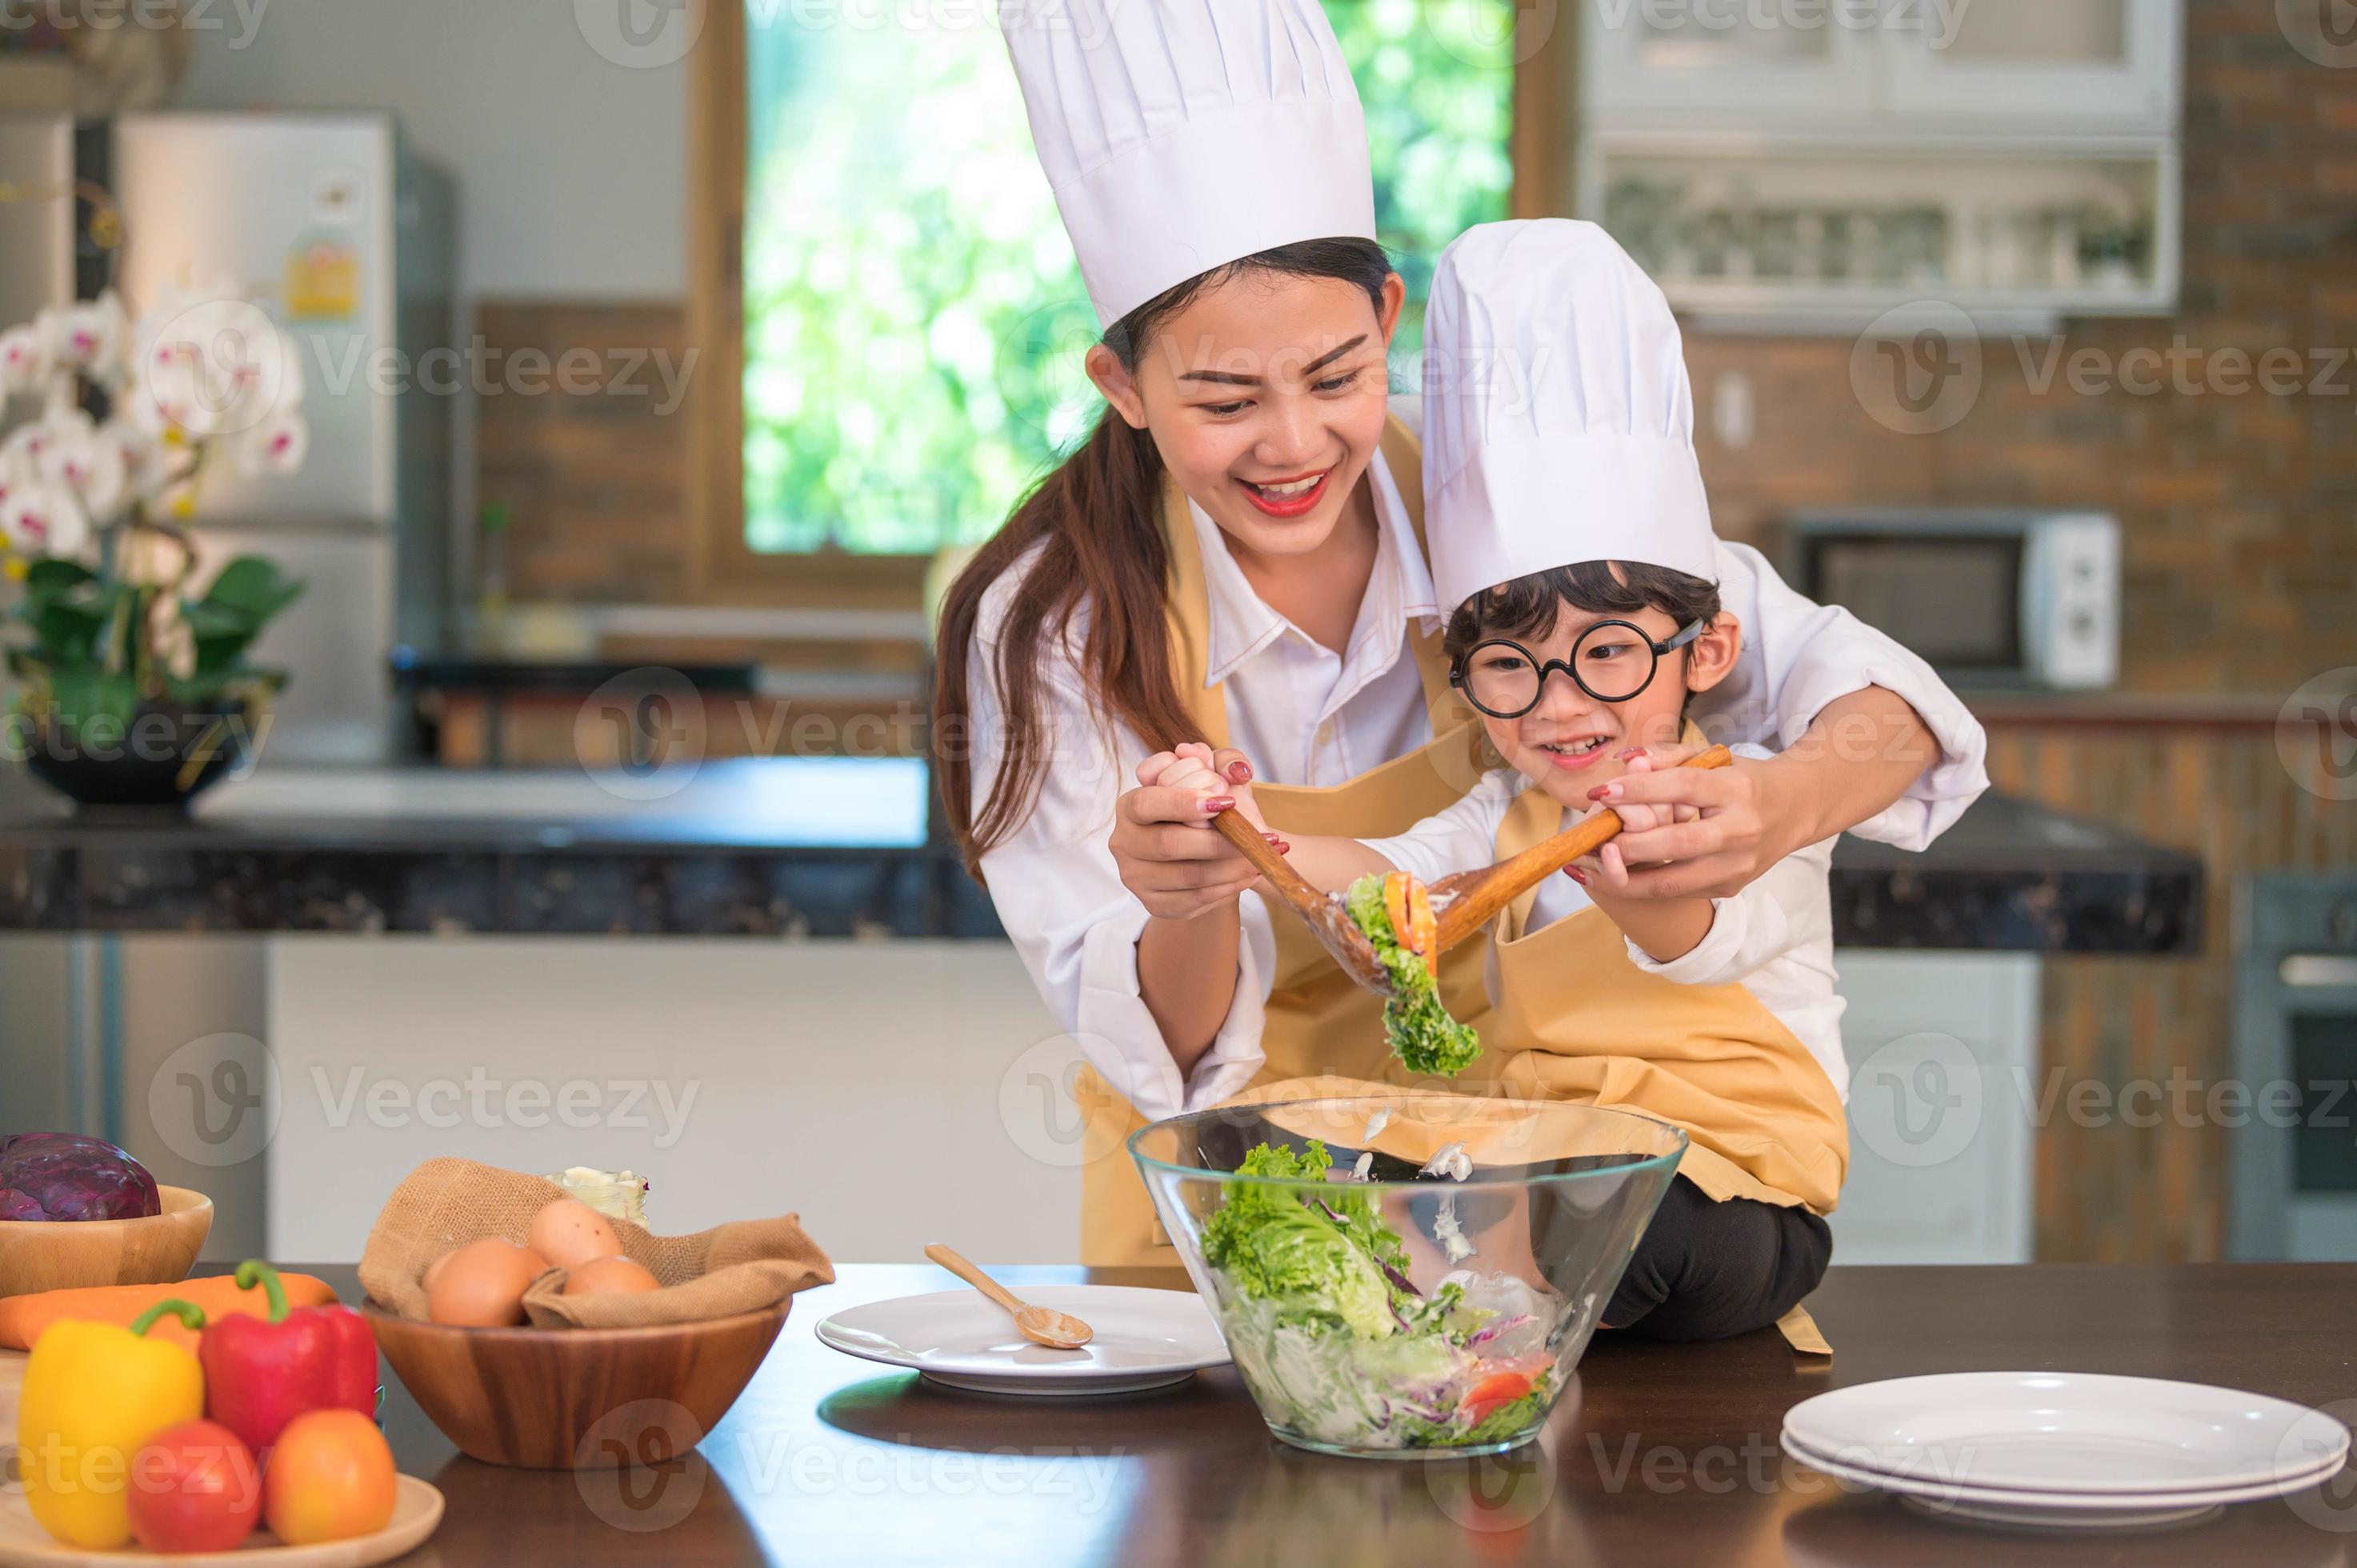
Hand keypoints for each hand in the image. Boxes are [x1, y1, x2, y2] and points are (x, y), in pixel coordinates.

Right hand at [1110, 744, 1279, 919]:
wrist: (1203, 857)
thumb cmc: (1205, 812)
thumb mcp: (1216, 778)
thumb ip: (1220, 761)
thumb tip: (1209, 758)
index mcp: (1130, 806)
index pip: (1148, 802)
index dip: (1183, 802)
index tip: (1225, 802)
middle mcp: (1124, 842)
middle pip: (1168, 844)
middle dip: (1218, 841)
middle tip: (1256, 837)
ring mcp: (1137, 877)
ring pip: (1188, 876)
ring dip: (1232, 867)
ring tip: (1262, 856)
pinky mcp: (1155, 905)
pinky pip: (1196, 899)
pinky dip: (1229, 887)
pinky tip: (1249, 873)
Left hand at [1572, 744, 1787, 900]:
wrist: (1794, 810)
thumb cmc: (1743, 781)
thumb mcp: (1713, 759)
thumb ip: (1668, 758)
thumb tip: (1626, 761)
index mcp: (1737, 789)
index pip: (1683, 788)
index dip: (1639, 790)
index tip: (1601, 792)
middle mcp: (1741, 830)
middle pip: (1678, 844)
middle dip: (1629, 847)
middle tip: (1593, 842)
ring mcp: (1738, 865)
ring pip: (1674, 882)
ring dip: (1627, 879)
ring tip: (1592, 869)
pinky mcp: (1730, 887)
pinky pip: (1679, 892)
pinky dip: (1644, 886)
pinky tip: (1615, 876)